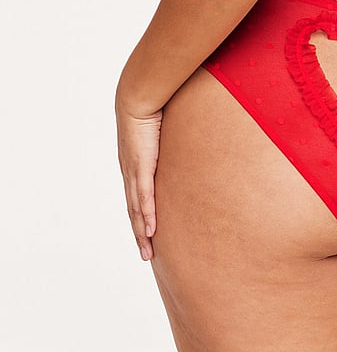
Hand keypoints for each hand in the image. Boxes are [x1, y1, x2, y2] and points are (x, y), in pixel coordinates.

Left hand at [116, 100, 162, 260]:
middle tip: (146, 254)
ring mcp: (134, 171)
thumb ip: (174, 137)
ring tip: (147, 252)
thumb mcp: (164, 127)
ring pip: (136, 210)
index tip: (146, 232)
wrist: (137, 96)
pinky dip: (146, 216)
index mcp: (134, 163)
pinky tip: (150, 232)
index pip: (136, 196)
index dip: (140, 217)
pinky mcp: (141, 167)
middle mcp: (130, 172)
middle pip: (133, 210)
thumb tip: (190, 133)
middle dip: (139, 234)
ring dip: (141, 233)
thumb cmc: (152, 105)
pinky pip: (144, 198)